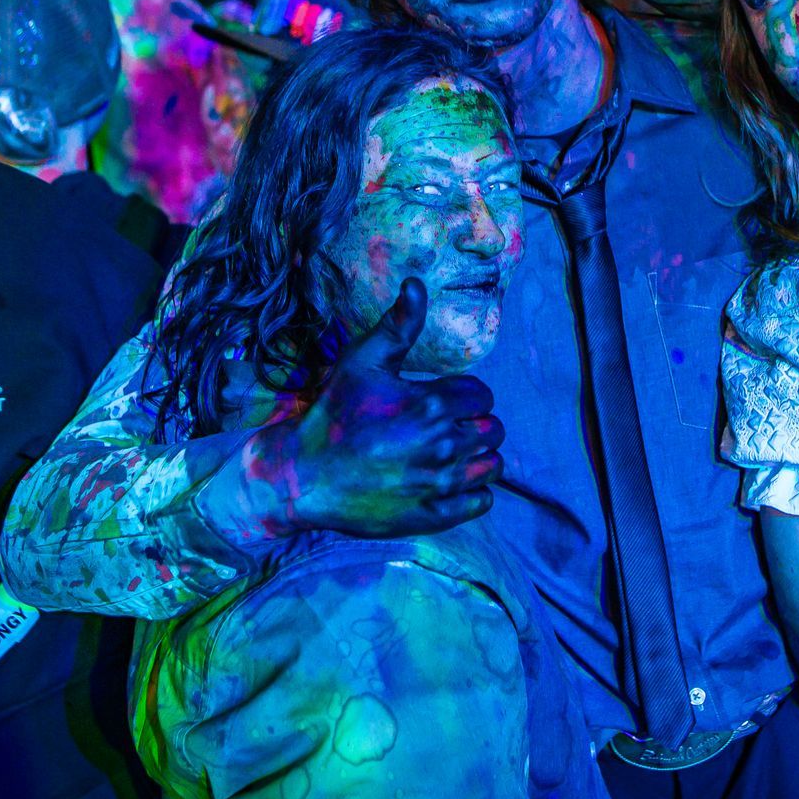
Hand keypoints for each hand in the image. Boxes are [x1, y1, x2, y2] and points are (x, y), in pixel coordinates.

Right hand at [243, 278, 504, 538]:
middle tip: (446, 427)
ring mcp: (440, 483)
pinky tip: (449, 481)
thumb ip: (398, 324)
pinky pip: (481, 501)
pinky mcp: (434, 515)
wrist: (305, 476)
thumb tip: (417, 283)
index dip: (465, 395)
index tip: (442, 400)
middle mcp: (443, 445)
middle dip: (475, 424)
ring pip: (493, 465)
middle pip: (493, 430)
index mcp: (431, 405)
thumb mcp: (362, 362)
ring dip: (479, 457)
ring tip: (451, 453)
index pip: (483, 395)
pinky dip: (474, 492)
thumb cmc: (335, 414)